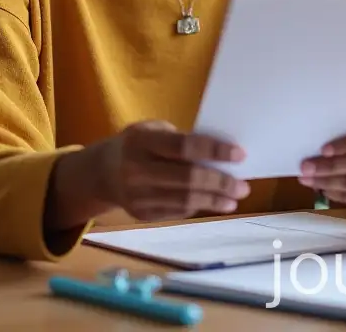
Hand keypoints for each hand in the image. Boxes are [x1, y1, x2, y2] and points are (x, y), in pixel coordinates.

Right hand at [91, 120, 250, 222]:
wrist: (101, 172)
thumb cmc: (139, 143)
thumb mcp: (153, 130)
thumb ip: (182, 140)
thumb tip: (222, 155)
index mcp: (142, 141)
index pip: (184, 147)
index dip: (214, 151)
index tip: (240, 155)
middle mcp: (136, 170)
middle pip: (187, 179)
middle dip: (220, 183)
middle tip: (244, 185)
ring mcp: (137, 196)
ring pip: (184, 200)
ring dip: (215, 200)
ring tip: (235, 197)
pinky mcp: (141, 214)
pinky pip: (177, 211)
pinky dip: (199, 206)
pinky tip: (214, 202)